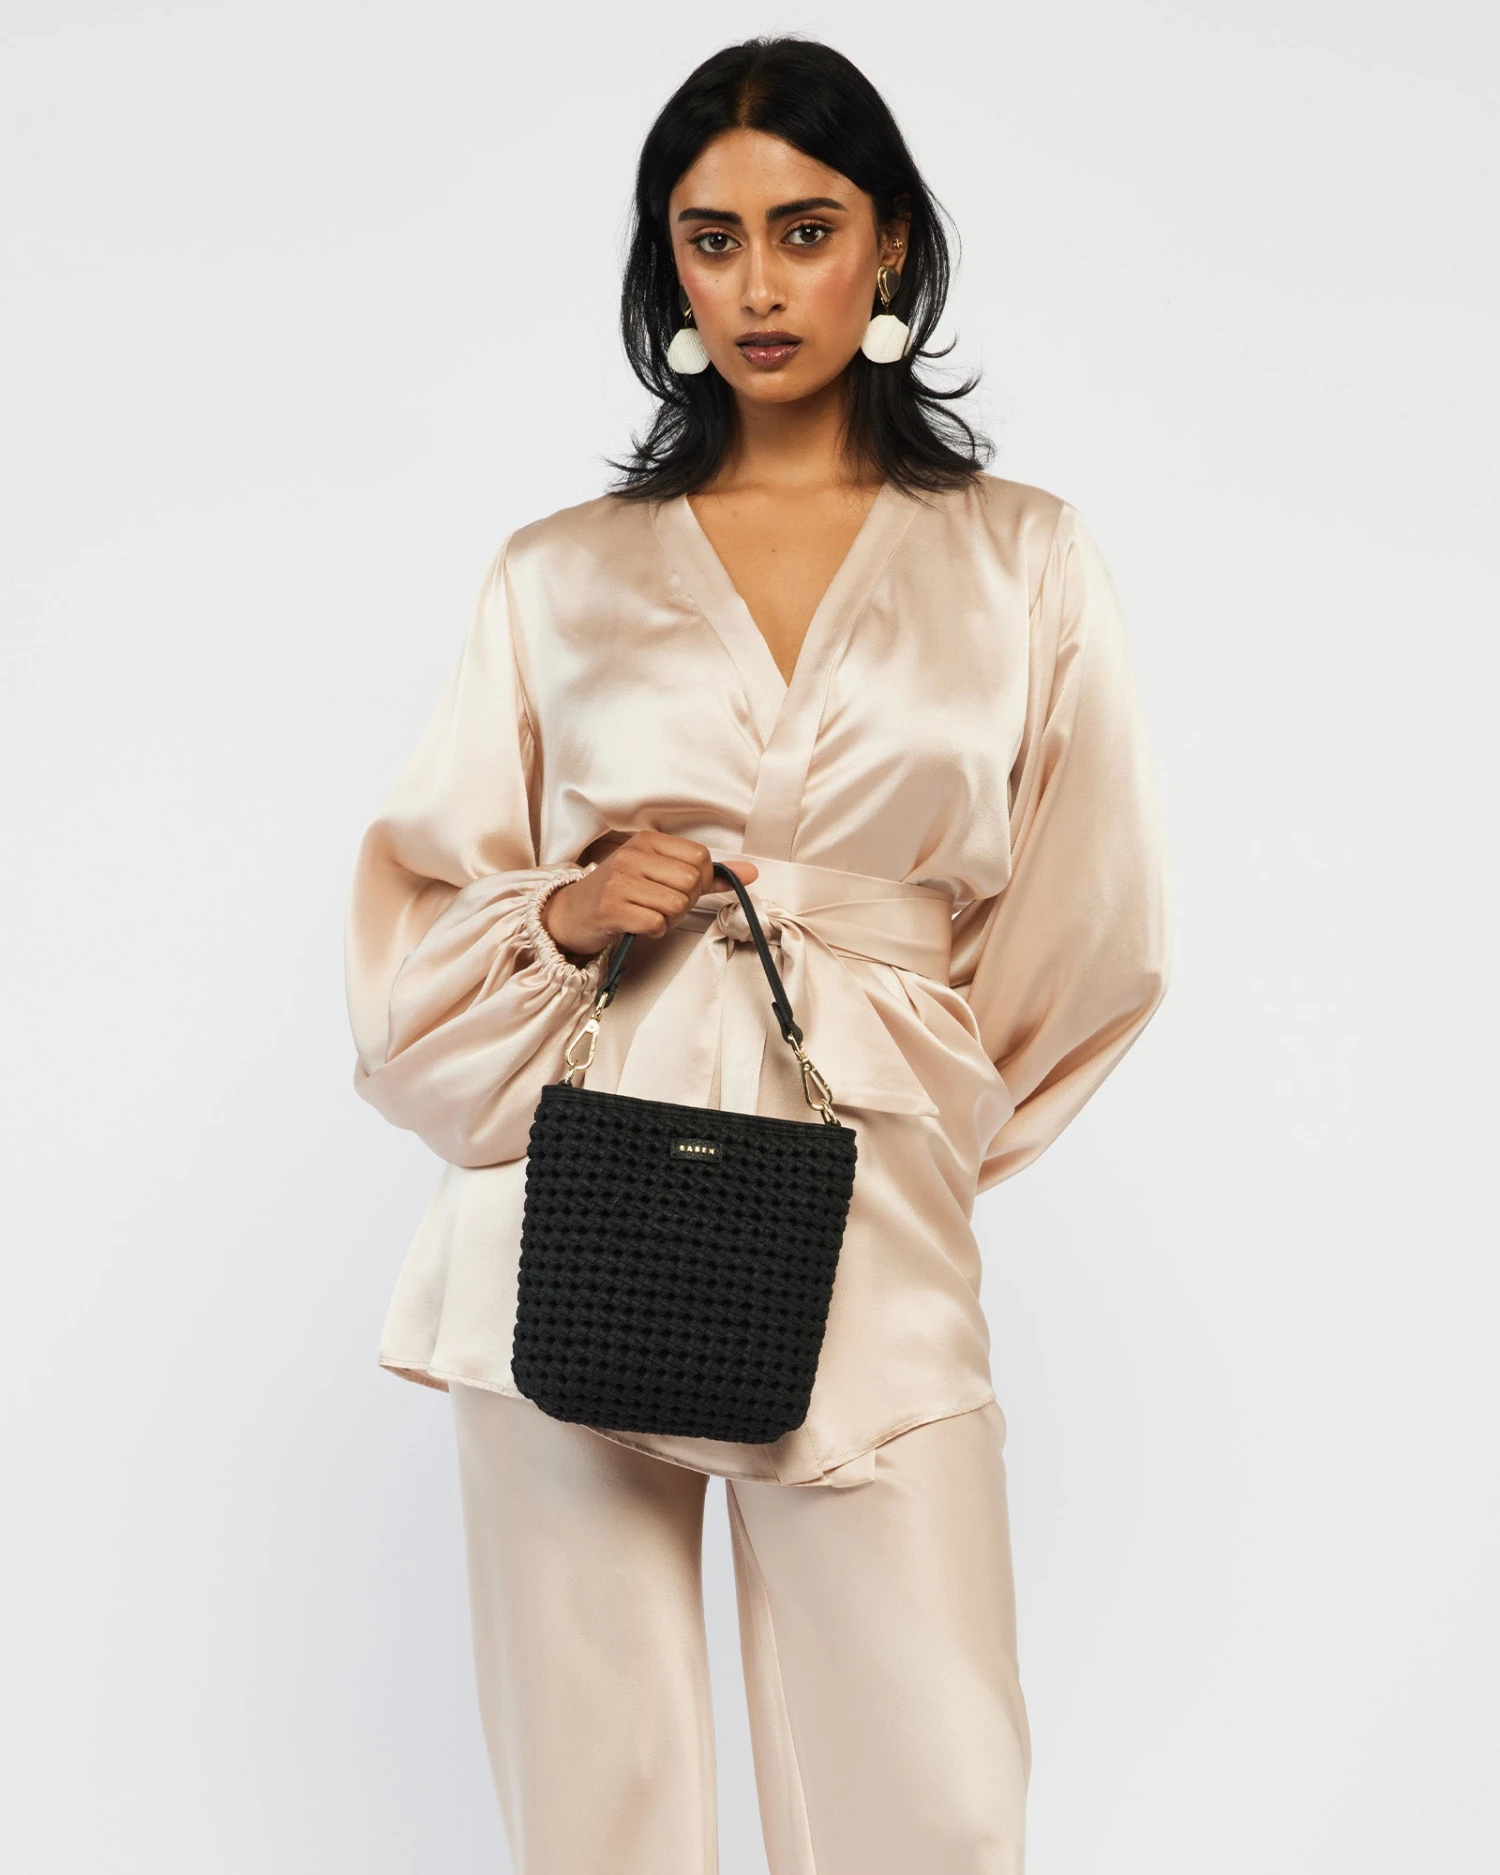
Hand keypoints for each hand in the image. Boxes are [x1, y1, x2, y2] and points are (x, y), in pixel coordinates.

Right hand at [542, 833, 758, 960]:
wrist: (570, 914)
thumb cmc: (619, 893)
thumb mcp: (659, 873)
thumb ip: (708, 874)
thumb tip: (750, 873)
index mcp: (648, 841)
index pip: (700, 857)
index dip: (700, 881)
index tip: (679, 888)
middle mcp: (633, 856)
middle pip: (692, 882)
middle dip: (685, 902)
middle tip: (662, 906)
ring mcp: (620, 882)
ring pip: (676, 904)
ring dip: (668, 919)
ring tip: (648, 914)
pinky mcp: (611, 909)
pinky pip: (656, 924)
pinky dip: (653, 931)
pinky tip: (638, 925)